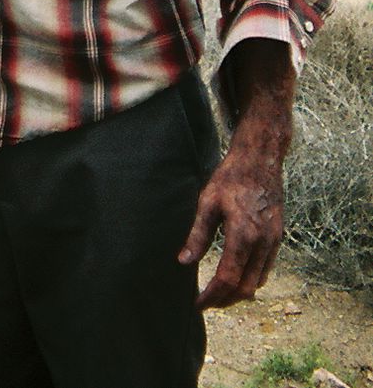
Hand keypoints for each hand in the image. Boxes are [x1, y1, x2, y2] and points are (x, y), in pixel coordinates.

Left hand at [179, 139, 282, 307]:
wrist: (260, 159)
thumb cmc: (230, 177)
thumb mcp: (208, 202)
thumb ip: (198, 235)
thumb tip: (184, 262)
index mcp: (243, 234)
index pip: (227, 278)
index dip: (212, 296)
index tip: (198, 304)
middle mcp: (262, 242)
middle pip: (245, 288)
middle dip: (225, 300)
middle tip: (206, 303)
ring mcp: (274, 241)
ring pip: (259, 282)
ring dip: (239, 293)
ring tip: (219, 294)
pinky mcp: (278, 237)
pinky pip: (267, 269)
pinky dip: (252, 280)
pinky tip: (238, 277)